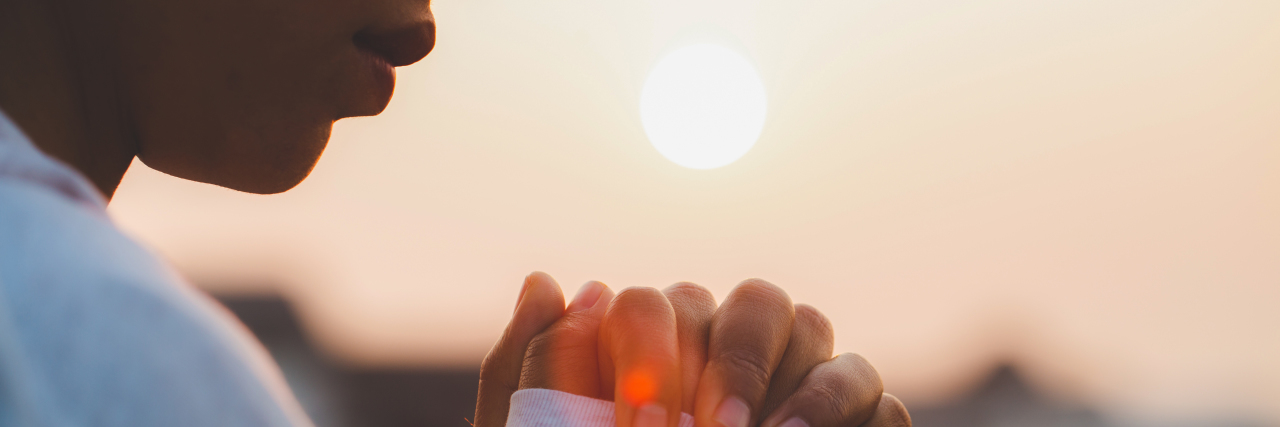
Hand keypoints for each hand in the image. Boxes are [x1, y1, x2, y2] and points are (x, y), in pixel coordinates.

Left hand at [475, 272, 910, 426]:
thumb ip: (527, 376)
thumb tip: (547, 282)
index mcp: (664, 362)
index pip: (668, 306)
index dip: (654, 344)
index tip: (640, 417)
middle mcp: (737, 366)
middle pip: (758, 301)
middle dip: (735, 354)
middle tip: (711, 426)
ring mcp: (804, 396)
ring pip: (818, 331)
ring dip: (794, 378)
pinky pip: (881, 402)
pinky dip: (846, 416)